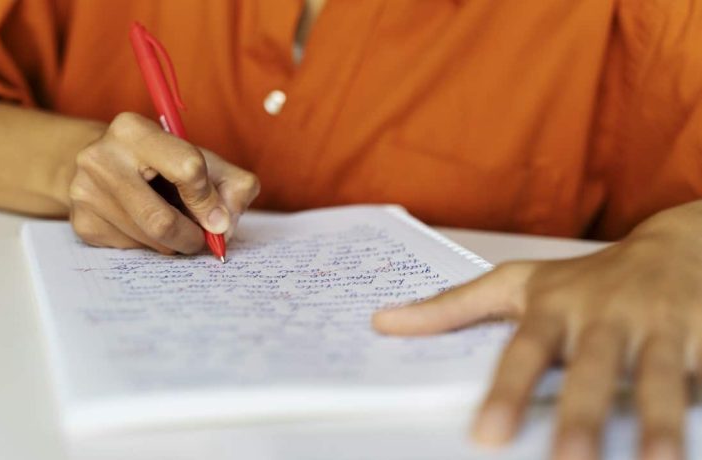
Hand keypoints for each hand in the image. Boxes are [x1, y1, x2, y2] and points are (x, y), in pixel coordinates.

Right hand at [68, 112, 259, 253]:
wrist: (106, 165)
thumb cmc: (165, 163)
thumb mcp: (205, 160)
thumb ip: (234, 185)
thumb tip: (225, 224)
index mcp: (134, 130)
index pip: (188, 169)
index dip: (210, 200)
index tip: (218, 218)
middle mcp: (100, 157)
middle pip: (161, 221)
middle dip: (192, 237)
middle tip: (204, 239)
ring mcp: (85, 192)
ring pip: (149, 240)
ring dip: (174, 243)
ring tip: (176, 225)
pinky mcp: (82, 222)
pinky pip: (131, 250)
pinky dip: (151, 246)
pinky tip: (147, 227)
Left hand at [373, 203, 701, 459]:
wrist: (675, 245)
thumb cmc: (584, 277)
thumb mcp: (517, 284)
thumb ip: (452, 307)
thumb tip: (382, 322)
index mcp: (555, 307)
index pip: (524, 352)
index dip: (506, 392)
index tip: (486, 435)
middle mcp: (605, 316)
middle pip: (592, 370)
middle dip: (582, 416)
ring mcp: (659, 326)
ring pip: (657, 377)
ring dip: (658, 422)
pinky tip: (697, 447)